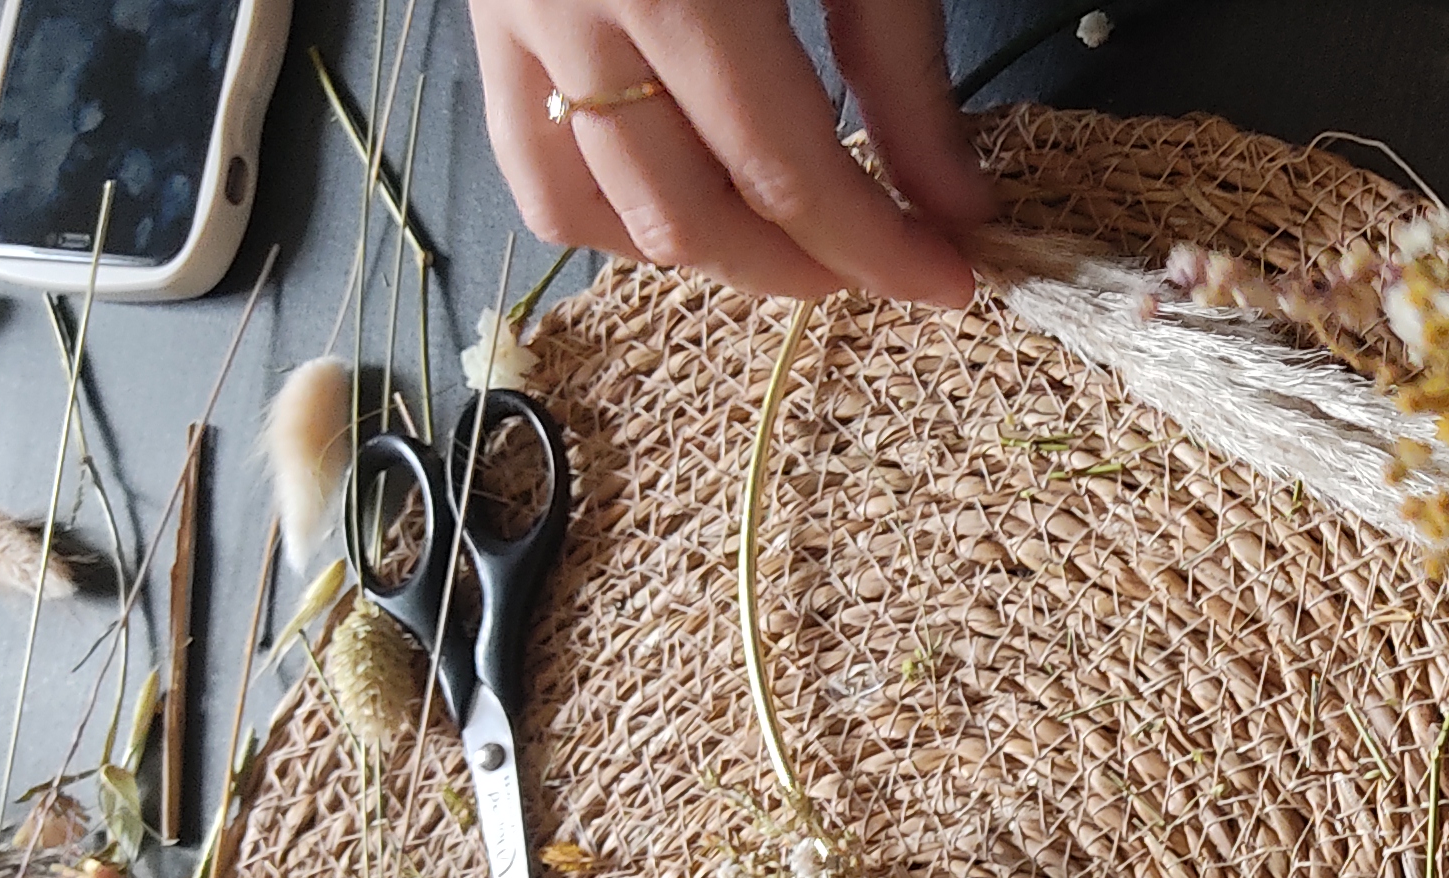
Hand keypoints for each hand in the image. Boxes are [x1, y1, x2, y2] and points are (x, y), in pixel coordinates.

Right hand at [469, 0, 990, 306]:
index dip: (876, 249)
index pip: (786, 170)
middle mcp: (577, 8)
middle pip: (685, 214)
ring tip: (793, 241)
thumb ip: (906, 67)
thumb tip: (956, 203)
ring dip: (702, 254)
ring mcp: (517, 15)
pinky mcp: (491, 13)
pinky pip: (529, 158)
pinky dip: (609, 210)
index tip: (952, 278)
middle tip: (886, 265)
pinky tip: (689, 199)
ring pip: (591, 208)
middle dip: (799, 268)